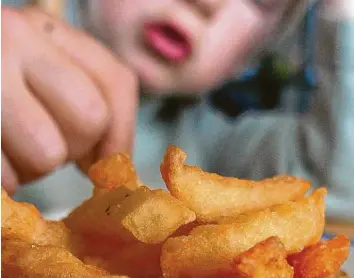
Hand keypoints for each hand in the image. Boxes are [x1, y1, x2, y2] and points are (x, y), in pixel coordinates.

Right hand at [1, 6, 137, 193]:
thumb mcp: (34, 69)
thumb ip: (78, 99)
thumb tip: (111, 160)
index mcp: (45, 29)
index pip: (116, 83)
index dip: (119, 133)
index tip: (101, 162)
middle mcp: (14, 38)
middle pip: (90, 119)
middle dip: (69, 147)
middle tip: (35, 143)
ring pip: (48, 153)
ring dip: (28, 167)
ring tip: (1, 147)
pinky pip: (5, 177)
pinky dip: (1, 182)